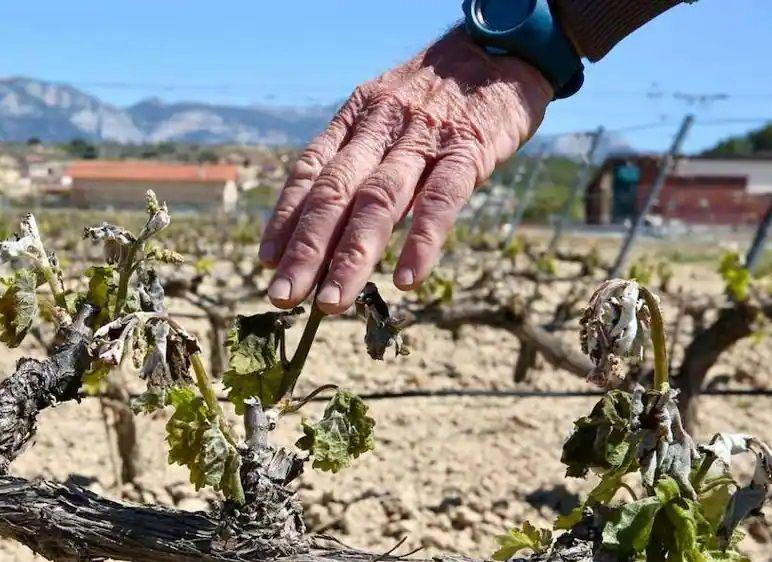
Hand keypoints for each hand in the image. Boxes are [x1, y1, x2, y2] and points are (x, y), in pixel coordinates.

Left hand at [259, 27, 552, 313]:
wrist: (504, 48)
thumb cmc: (442, 94)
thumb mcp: (389, 112)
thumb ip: (363, 158)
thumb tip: (331, 220)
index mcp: (357, 119)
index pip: (310, 171)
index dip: (285, 217)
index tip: (266, 261)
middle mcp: (382, 128)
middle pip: (334, 194)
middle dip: (305, 250)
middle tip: (283, 297)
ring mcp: (425, 140)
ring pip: (378, 202)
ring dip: (350, 257)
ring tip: (330, 302)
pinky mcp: (469, 150)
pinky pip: (442, 200)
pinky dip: (421, 241)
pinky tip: (406, 280)